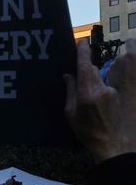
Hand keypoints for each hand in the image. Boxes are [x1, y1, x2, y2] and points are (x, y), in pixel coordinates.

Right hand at [64, 40, 135, 162]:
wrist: (110, 144)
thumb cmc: (87, 131)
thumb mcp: (71, 113)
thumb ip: (70, 91)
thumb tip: (68, 76)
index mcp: (87, 93)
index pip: (86, 66)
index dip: (83, 52)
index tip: (82, 40)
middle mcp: (101, 89)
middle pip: (94, 70)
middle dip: (86, 68)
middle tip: (78, 73)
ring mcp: (112, 92)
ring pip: (100, 77)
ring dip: (93, 80)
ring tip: (89, 96)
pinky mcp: (117, 96)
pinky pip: (105, 86)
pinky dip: (99, 89)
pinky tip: (96, 104)